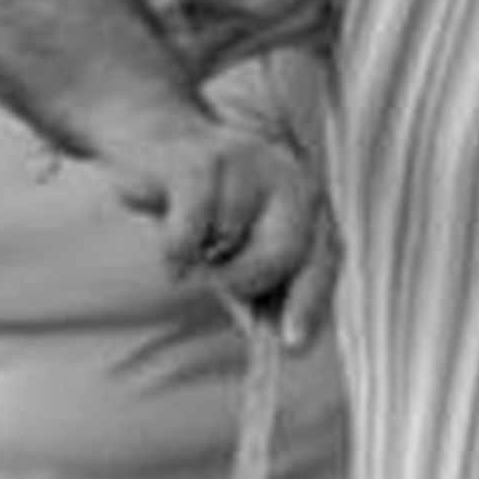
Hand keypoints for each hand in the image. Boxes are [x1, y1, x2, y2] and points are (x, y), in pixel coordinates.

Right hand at [107, 122, 338, 348]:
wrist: (153, 135)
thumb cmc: (206, 201)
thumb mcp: (244, 237)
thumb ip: (267, 275)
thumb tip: (275, 337)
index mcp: (308, 198)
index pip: (325, 256)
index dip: (310, 301)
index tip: (292, 343)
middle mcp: (288, 174)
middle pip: (284, 253)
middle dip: (246, 280)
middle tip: (217, 280)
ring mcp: (246, 162)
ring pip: (228, 241)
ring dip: (200, 254)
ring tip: (191, 233)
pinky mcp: (199, 161)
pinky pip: (190, 233)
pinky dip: (175, 252)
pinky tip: (172, 249)